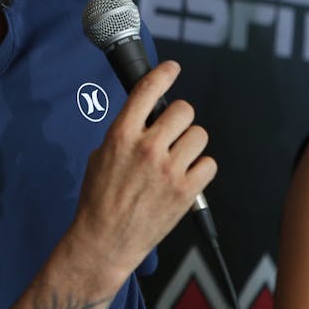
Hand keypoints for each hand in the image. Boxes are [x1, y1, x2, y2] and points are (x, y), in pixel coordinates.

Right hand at [71, 61, 216, 282]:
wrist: (104, 241)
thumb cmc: (98, 200)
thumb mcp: (100, 156)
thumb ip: (125, 133)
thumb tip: (145, 120)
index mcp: (122, 134)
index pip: (148, 90)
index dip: (165, 73)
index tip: (173, 68)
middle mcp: (147, 147)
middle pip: (184, 110)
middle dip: (180, 119)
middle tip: (172, 133)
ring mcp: (169, 170)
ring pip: (199, 135)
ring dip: (191, 144)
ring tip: (177, 160)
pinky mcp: (186, 192)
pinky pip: (209, 164)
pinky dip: (200, 169)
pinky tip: (185, 178)